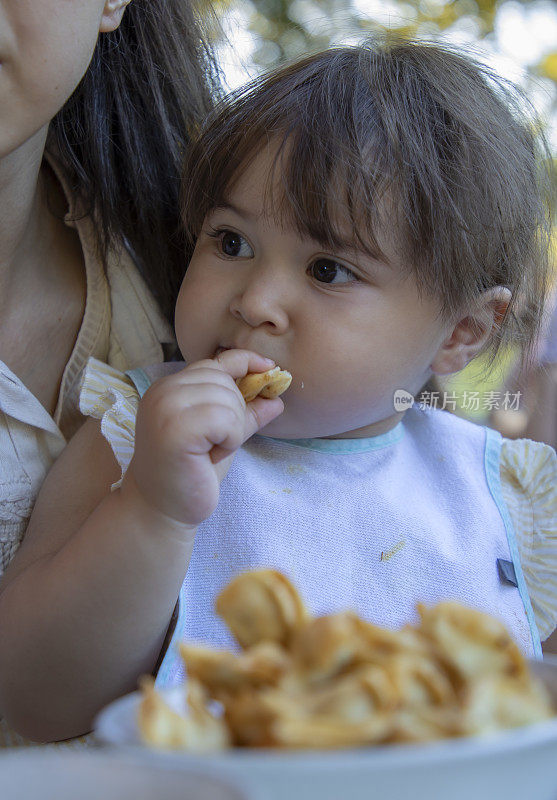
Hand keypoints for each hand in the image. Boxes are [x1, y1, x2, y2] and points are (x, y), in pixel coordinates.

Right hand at [122, 350, 283, 527]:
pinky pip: (225, 419)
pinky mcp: (175, 428)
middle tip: (214, 444)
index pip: (215, 362)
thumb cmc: (190, 474)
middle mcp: (163, 391)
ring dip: (232, 430)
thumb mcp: (223, 436)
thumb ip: (245, 413)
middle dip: (234, 413)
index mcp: (170, 388)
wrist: (162, 510)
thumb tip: (277, 398)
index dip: (246, 361)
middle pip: (225, 380)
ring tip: (210, 451)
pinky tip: (210, 455)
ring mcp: (166, 407)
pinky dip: (229, 439)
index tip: (269, 367)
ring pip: (228, 399)